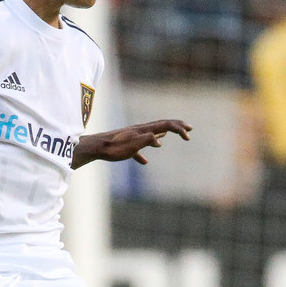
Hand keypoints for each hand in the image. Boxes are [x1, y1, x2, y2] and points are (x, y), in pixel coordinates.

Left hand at [74, 119, 191, 167]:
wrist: (96, 148)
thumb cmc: (114, 148)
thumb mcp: (132, 145)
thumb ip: (146, 140)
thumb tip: (159, 139)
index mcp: (144, 129)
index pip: (166, 125)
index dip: (179, 128)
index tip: (189, 134)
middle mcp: (140, 130)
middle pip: (161, 125)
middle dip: (176, 126)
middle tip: (189, 129)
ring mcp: (133, 136)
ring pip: (152, 133)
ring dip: (163, 134)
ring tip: (170, 136)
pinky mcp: (126, 145)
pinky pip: (139, 147)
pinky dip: (145, 151)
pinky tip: (144, 161)